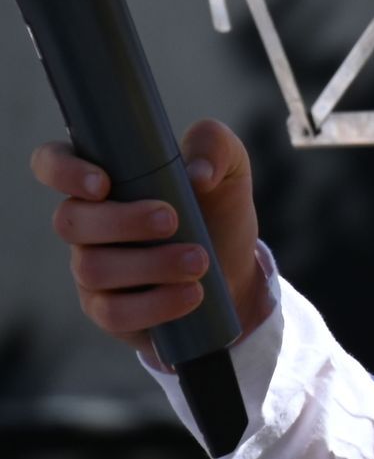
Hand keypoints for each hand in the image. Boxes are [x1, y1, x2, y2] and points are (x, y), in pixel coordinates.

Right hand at [30, 119, 271, 360]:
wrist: (236, 267)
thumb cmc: (219, 207)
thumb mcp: (229, 166)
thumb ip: (214, 145)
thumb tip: (197, 173)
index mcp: (106, 177)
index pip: (52, 162)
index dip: (62, 170)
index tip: (103, 183)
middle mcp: (88, 222)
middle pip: (70, 221)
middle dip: (123, 221)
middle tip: (173, 221)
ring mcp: (91, 268)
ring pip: (92, 268)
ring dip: (151, 264)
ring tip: (200, 261)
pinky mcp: (107, 310)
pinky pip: (113, 313)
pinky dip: (156, 303)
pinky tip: (191, 294)